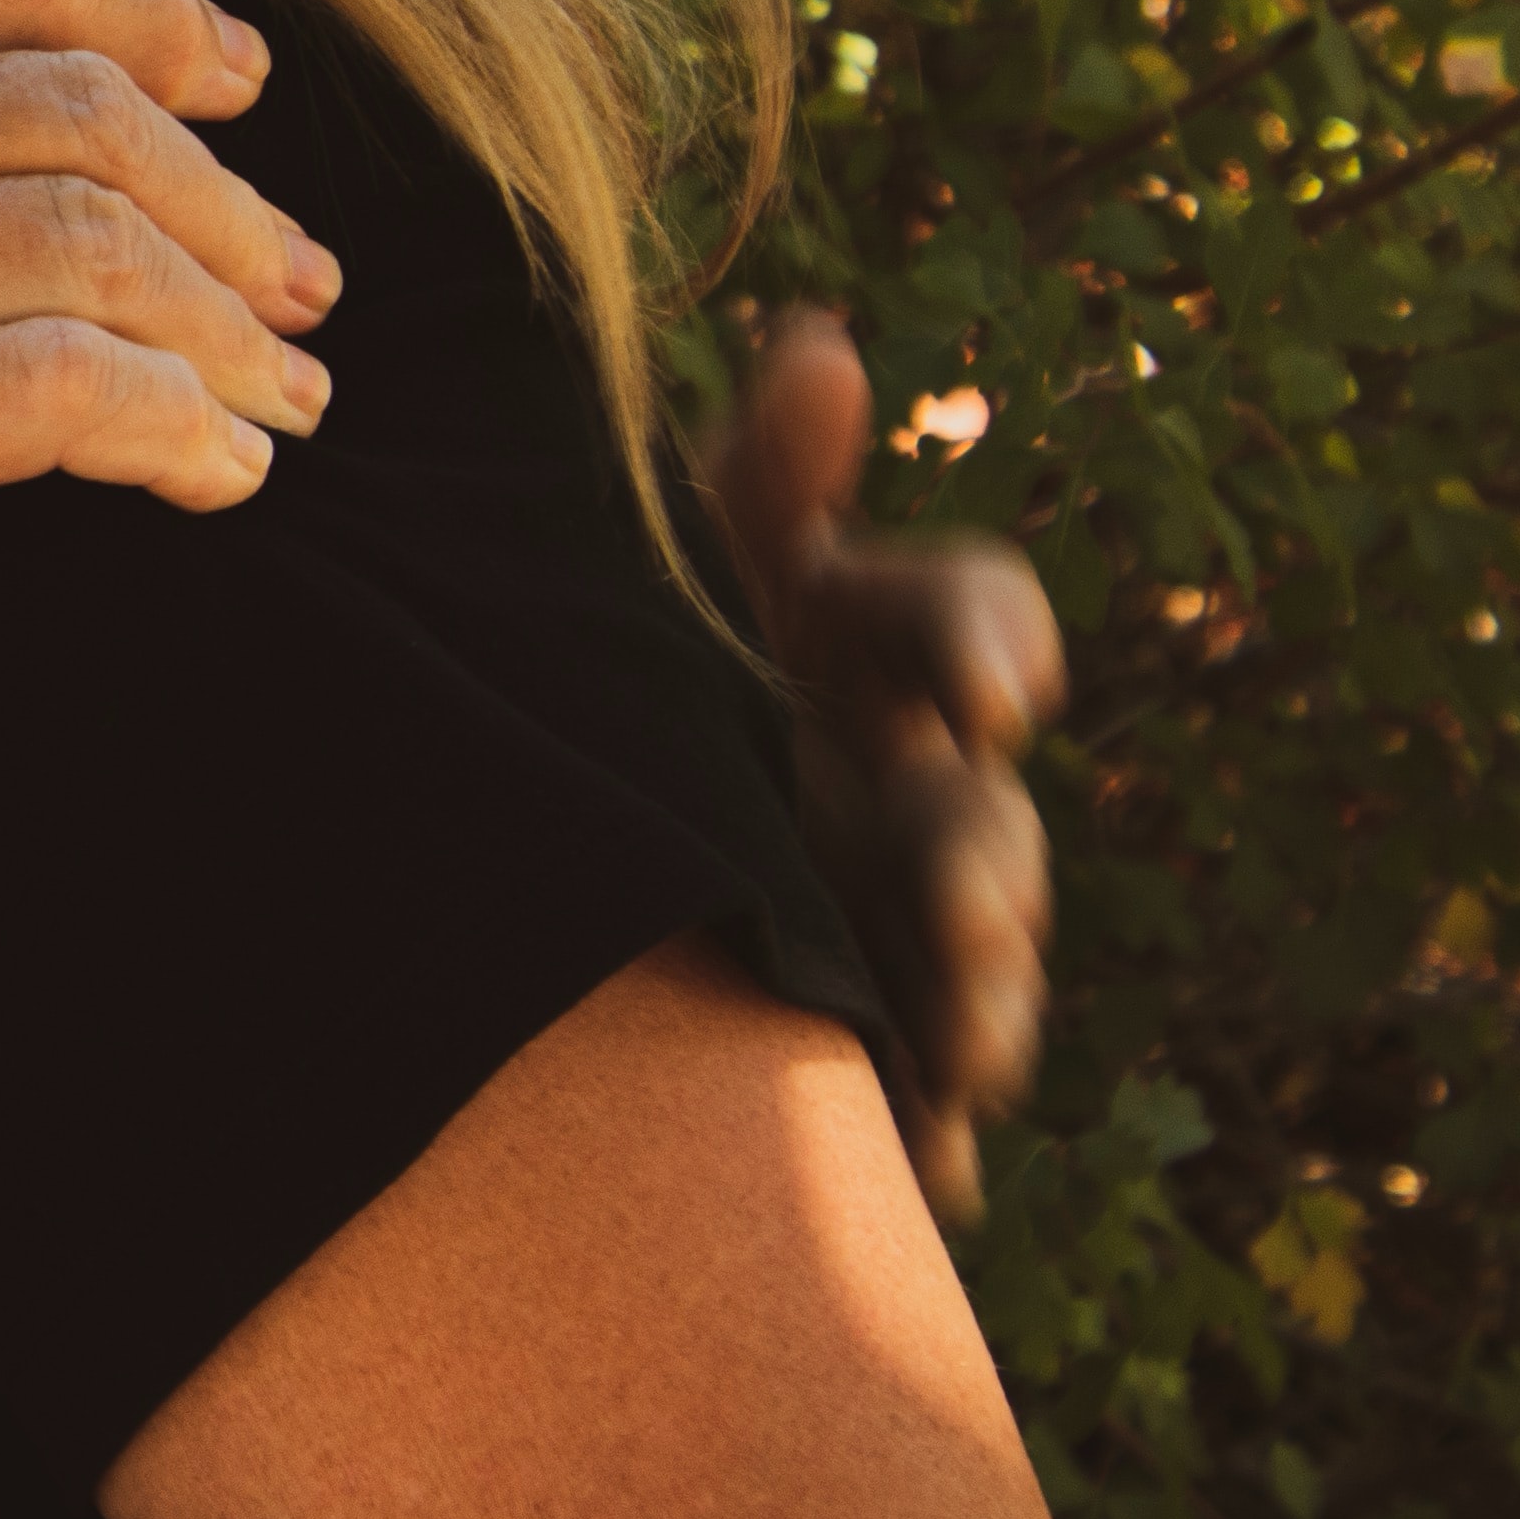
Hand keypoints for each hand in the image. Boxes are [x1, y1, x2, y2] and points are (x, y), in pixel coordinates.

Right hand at [0, 0, 340, 753]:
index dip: (149, 9)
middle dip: (229, 195)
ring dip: (227, 327)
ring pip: (94, 244)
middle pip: (77, 102)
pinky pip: (60, 398)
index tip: (238, 82)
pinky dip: (173, 429)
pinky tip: (216, 476)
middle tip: (305, 276)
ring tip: (283, 395)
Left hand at [709, 311, 1068, 1223]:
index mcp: (866, 641)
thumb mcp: (674, 557)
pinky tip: (940, 1175)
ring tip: (976, 1045)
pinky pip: (915, 1101)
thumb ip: (757, 475)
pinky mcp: (854, 1037)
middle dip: (990, 860)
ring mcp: (889, 913)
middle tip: (971, 894)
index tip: (992, 688)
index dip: (992, 643)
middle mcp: (904, 775)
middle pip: (982, 815)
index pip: (965, 616)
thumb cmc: (624, 638)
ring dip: (989, 1003)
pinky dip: (930, 1139)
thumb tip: (821, 344)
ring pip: (974, 965)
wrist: (527, 798)